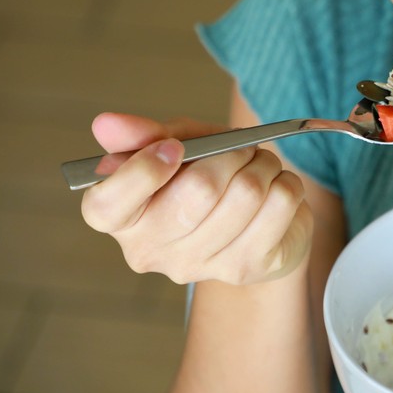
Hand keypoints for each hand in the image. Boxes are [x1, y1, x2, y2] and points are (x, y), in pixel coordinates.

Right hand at [81, 112, 312, 284]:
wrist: (253, 223)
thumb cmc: (204, 178)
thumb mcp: (176, 144)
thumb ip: (144, 134)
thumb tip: (105, 124)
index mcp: (118, 219)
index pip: (109, 204)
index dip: (144, 170)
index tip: (173, 148)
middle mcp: (148, 251)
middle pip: (199, 190)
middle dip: (231, 154)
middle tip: (241, 148)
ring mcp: (197, 266)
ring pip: (248, 192)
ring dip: (264, 164)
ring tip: (260, 166)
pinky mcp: (245, 268)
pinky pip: (280, 203)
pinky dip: (287, 182)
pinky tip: (275, 189)